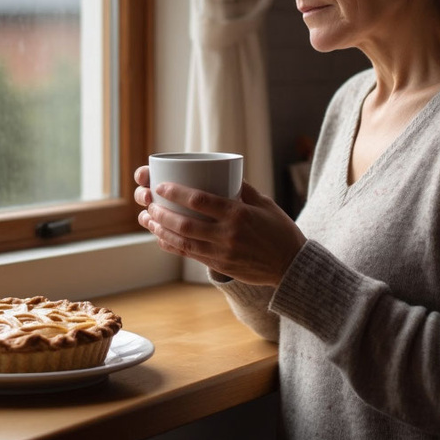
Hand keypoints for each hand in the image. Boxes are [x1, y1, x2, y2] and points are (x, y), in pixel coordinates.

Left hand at [133, 165, 305, 285]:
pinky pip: (189, 254)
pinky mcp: (220, 265)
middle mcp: (227, 234)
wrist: (291, 266)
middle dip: (161, 211)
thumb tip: (225, 172)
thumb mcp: (265, 204)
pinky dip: (172, 245)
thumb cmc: (280, 231)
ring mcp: (221, 252)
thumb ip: (243, 189)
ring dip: (161, 229)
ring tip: (147, 217)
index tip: (160, 186)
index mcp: (238, 214)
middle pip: (184, 222)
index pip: (200, 201)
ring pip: (182, 241)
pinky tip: (160, 237)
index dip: (176, 193)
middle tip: (148, 201)